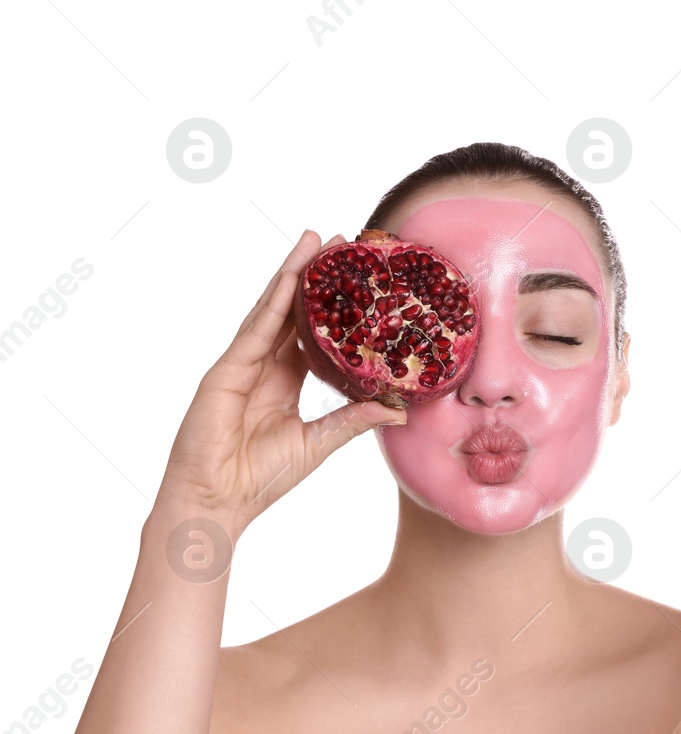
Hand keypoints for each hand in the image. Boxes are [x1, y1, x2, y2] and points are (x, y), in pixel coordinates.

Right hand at [155, 230, 405, 537]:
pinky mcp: (225, 371)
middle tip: (340, 240)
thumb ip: (354, 421)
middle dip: (313, 275)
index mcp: (285, 380)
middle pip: (291, 311)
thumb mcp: (320, 443)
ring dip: (292, 274)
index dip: (333, 306)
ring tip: (314, 240)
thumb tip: (399, 409)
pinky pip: (255, 330)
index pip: (312, 332)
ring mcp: (242, 364)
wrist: (218, 503)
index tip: (358, 277)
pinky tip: (289, 278)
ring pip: (272, 310)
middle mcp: (264, 366)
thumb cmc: (260, 480)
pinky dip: (273, 302)